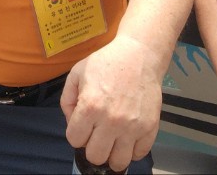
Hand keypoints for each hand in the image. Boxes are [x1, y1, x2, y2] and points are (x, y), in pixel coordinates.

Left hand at [61, 35, 164, 172]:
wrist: (139, 55)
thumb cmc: (107, 62)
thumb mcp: (77, 73)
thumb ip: (67, 100)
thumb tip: (71, 123)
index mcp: (90, 106)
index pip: (74, 140)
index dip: (76, 133)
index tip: (83, 124)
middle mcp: (111, 120)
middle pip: (95, 156)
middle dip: (92, 146)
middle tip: (97, 133)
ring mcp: (132, 126)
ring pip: (118, 162)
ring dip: (112, 153)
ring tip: (112, 140)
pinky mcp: (150, 128)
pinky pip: (139, 154)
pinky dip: (132, 150)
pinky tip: (127, 137)